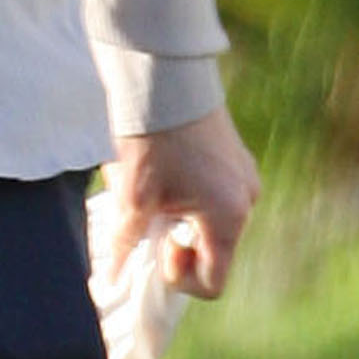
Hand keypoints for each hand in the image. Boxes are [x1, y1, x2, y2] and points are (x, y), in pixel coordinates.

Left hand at [105, 106, 259, 298]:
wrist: (162, 76)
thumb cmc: (148, 138)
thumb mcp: (132, 196)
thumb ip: (127, 243)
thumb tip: (111, 281)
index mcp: (228, 217)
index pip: (214, 282)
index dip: (179, 278)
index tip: (157, 245)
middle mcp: (247, 200)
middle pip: (215, 251)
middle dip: (178, 243)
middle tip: (149, 216)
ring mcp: (246, 176)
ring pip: (213, 222)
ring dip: (183, 219)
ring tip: (154, 190)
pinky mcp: (237, 157)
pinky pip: (216, 195)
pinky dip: (192, 197)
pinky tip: (165, 171)